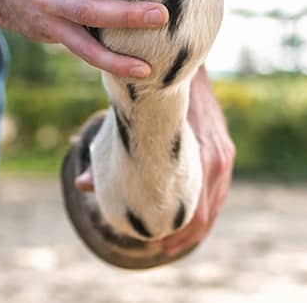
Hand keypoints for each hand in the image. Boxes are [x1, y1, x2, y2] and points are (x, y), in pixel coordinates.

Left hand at [74, 68, 234, 253]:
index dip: (177, 234)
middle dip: (184, 235)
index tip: (157, 245)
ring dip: (194, 224)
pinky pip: (217, 188)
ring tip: (171, 239)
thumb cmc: (152, 92)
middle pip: (206, 213)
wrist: (181, 56)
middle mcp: (217, 158)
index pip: (196, 212)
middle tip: (160, 249)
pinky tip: (187, 214)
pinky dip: (203, 205)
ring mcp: (223, 153)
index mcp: (201, 157)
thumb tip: (83, 184)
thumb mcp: (131, 122)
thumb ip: (109, 153)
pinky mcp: (223, 148)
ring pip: (214, 203)